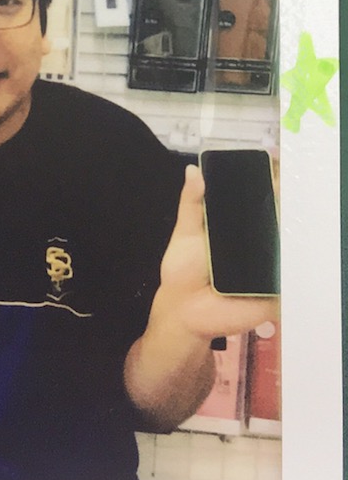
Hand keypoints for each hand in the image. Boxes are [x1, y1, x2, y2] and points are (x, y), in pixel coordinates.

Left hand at [156, 164, 277, 340]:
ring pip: (287, 247)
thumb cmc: (184, 272)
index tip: (276, 168)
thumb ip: (192, 203)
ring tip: (294, 218)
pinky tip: (294, 253)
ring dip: (293, 235)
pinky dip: (294, 267)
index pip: (258, 203)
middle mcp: (256, 244)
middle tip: (288, 190)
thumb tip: (193, 170)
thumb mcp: (185, 233)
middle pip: (278, 222)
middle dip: (286, 206)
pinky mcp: (272, 289)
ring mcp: (266, 266)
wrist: (184, 311)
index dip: (269, 187)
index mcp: (237, 228)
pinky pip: (288, 277)